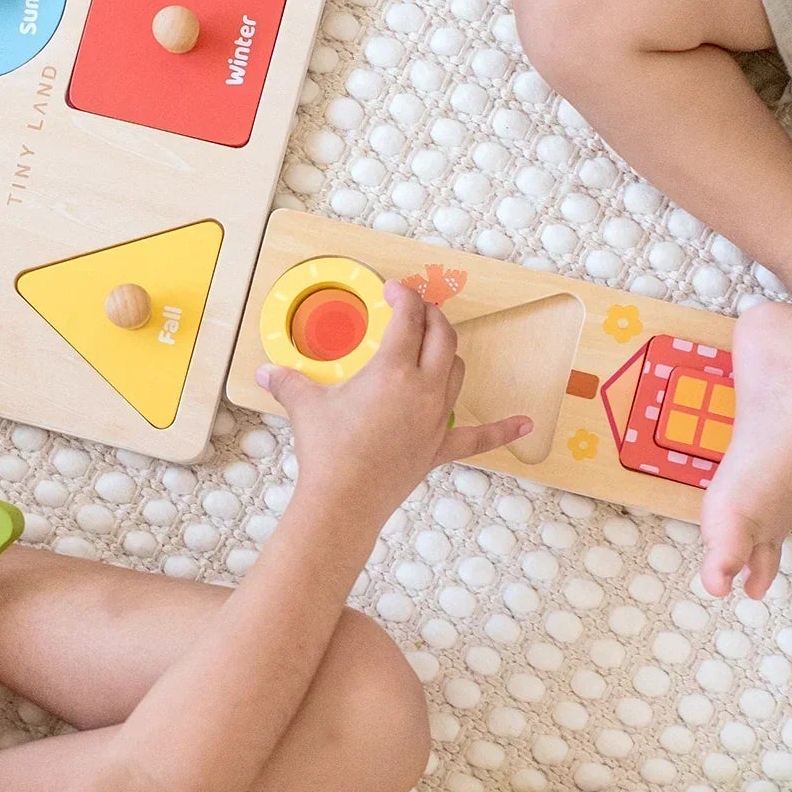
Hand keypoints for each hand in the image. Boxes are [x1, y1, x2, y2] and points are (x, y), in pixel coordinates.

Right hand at [257, 281, 531, 528]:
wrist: (343, 501)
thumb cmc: (326, 451)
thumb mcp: (304, 406)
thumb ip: (288, 382)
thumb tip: (265, 373)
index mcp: (393, 369)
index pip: (408, 318)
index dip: (403, 296)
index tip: (393, 290)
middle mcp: (423, 388)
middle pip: (442, 336)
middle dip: (432, 316)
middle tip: (415, 310)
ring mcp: (437, 418)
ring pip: (457, 370)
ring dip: (448, 352)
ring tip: (433, 346)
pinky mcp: (440, 447)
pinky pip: (479, 437)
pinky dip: (503, 430)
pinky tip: (526, 425)